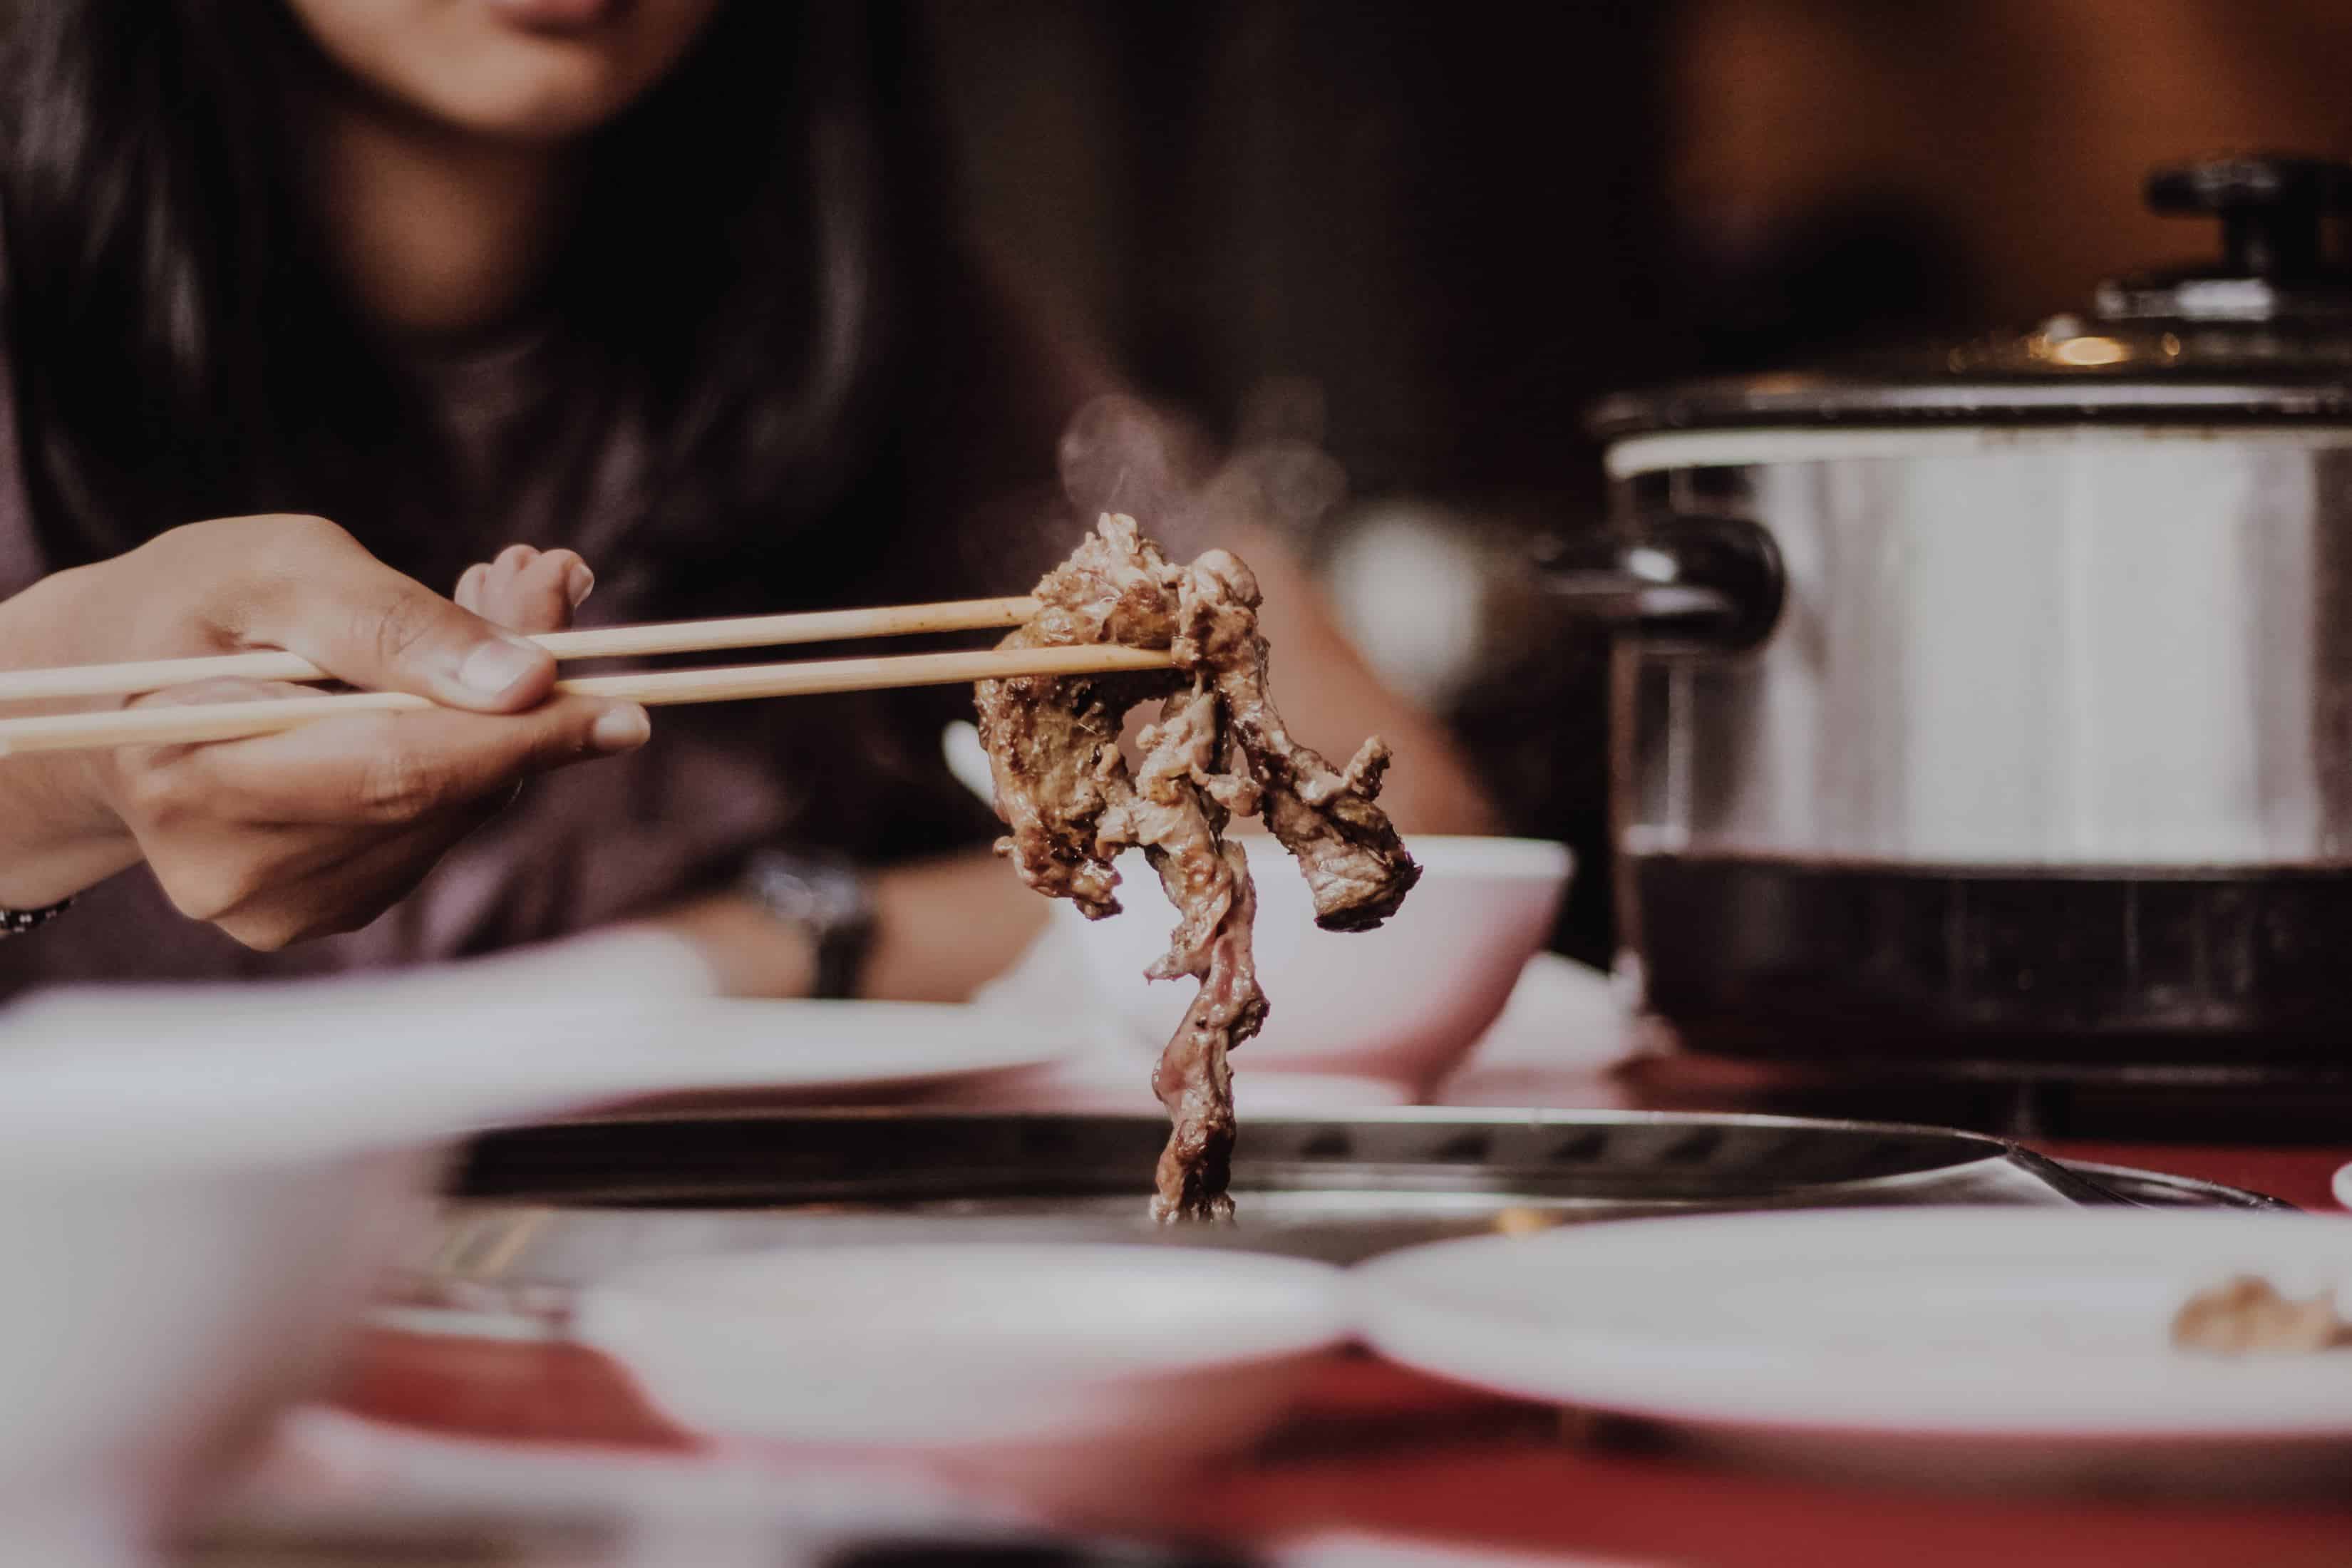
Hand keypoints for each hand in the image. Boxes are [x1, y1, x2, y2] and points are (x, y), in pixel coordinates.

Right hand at [0, 516, 647, 947]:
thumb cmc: (190, 610)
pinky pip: (436, 831)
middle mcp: (231, 869)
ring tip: (486, 611)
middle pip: (436, 797)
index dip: (518, 735)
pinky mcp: (320, 910)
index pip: (394, 772)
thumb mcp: (278, 570)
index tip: (620, 700)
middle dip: (523, 703)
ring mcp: (276, 905)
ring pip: (451, 815)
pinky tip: (448, 688)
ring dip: (501, 722)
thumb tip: (528, 681)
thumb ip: (399, 624)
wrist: (110, 687)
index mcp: (191, 779)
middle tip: (551, 592)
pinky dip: (470, 755)